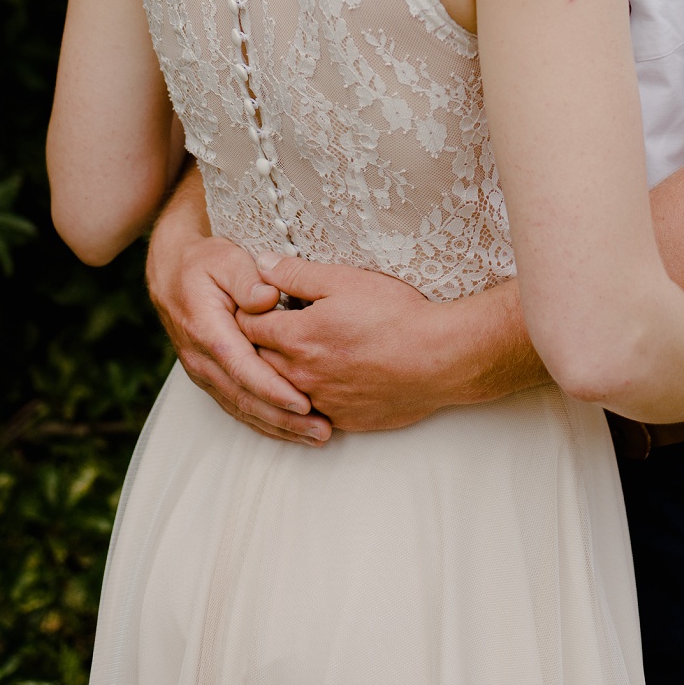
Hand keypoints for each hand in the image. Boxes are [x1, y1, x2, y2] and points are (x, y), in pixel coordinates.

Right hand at [145, 224, 331, 444]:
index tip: (304, 403)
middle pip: (245, 398)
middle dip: (283, 419)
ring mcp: (203, 372)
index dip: (273, 389)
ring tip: (315, 437)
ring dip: (277, 427)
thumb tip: (267, 299)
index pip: (243, 368)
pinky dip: (263, 422)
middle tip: (321, 430)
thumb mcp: (226, 258)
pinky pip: (236, 406)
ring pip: (241, 409)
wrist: (170, 272)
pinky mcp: (209, 378)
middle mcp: (202, 359)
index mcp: (207, 331)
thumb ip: (247, 279)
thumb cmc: (203, 262)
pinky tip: (289, 430)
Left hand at [245, 253, 451, 431]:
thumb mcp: (344, 280)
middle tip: (261, 328)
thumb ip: (296, 274)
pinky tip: (318, 382)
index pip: (248, 327)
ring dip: (277, 373)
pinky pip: (309, 410)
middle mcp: (301, 375)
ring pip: (281, 389)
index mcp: (297, 337)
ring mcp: (321, 401)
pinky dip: (305, 396)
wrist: (437, 359)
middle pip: (258, 361)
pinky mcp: (342, 419)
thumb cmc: (394, 315)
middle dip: (253, 344)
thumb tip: (261, 265)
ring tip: (288, 355)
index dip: (246, 312)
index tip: (251, 304)